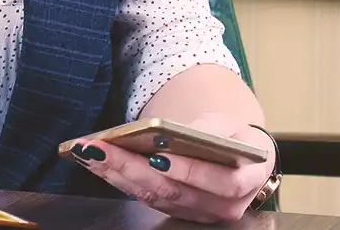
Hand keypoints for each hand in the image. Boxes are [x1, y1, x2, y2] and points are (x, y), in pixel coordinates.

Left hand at [63, 114, 275, 222]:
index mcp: (247, 180)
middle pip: (175, 191)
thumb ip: (206, 129)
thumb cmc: (234, 139)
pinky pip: (146, 199)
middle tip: (102, 148)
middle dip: (133, 168)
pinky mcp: (176, 213)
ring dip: (118, 174)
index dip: (190, 171)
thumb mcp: (228, 125)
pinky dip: (120, 180)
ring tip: (91, 153)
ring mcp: (198, 213)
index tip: (158, 156)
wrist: (238, 158)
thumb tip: (168, 133)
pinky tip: (99, 163)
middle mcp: (224, 205)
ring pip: (155, 197)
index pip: (221, 182)